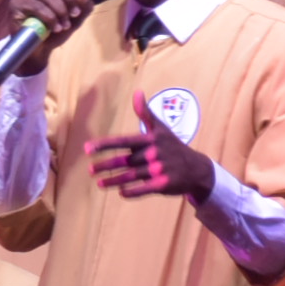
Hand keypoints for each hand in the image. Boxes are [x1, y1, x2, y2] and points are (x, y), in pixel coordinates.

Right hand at [2, 0, 94, 49]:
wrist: (39, 51)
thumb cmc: (55, 32)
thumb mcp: (75, 19)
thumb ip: (83, 6)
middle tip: (75, 14)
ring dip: (61, 11)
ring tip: (65, 25)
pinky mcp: (16, 6)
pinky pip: (37, 7)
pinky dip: (50, 18)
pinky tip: (55, 29)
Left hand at [90, 90, 212, 201]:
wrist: (196, 168)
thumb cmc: (174, 147)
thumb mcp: (161, 128)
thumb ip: (145, 112)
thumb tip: (137, 93)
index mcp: (150, 139)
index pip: (123, 141)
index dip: (104, 144)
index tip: (87, 148)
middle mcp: (154, 153)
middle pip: (124, 161)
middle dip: (106, 165)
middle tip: (90, 169)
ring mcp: (159, 170)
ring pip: (130, 176)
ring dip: (113, 180)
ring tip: (99, 183)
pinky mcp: (163, 184)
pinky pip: (143, 189)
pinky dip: (131, 191)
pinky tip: (120, 192)